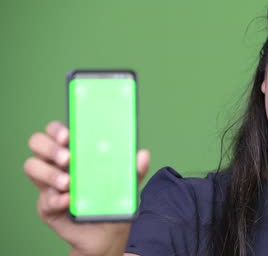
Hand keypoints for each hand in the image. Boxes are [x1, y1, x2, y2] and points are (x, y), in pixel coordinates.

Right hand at [24, 121, 149, 255]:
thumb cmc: (112, 200)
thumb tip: (143, 154)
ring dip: (49, 173)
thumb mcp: (127, 183)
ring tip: (69, 183)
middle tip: (68, 159)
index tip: (68, 135)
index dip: (57, 129)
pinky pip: (44, 199)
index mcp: (76, 151)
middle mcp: (58, 164)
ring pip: (32, 167)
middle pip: (37, 143)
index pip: (57, 131)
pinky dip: (56, 199)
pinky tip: (69, 201)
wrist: (107, 232)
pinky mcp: (47, 205)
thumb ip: (135, 169)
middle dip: (50, 147)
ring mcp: (49, 184)